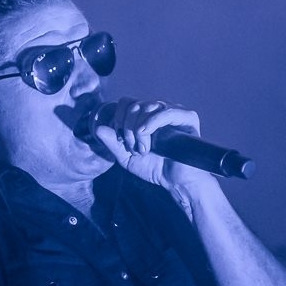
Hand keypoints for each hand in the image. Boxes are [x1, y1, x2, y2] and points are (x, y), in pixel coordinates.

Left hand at [94, 97, 216, 191]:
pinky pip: (167, 111)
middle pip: (134, 105)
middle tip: (133, 149)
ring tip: (143, 149)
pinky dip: (152, 121)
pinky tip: (145, 133)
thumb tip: (98, 128)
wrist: (176, 182)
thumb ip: (113, 143)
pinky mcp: (188, 118)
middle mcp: (159, 110)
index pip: (126, 103)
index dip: (118, 119)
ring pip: (147, 107)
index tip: (120, 140)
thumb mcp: (127, 157)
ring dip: (139, 129)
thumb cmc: (155, 168)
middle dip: (128, 128)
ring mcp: (174, 112)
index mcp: (146, 115)